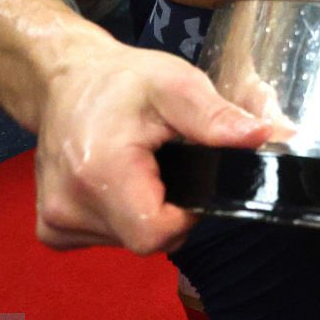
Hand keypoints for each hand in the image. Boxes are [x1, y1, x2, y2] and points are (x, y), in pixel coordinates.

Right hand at [34, 42, 276, 254]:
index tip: (193, 174)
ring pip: (129, 240)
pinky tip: (120, 178)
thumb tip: (265, 136)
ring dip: (146, 208)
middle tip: (169, 160)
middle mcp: (68, 209)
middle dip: (170, 207)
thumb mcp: (176, 84)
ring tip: (142, 162)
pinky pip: (108, 237)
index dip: (187, 212)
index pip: (159, 234)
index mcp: (98, 175)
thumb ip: (217, 117)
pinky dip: (123, 213)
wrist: (66, 80)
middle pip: (147, 239)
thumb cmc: (121, 80)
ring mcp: (56, 223)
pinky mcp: (54, 229)